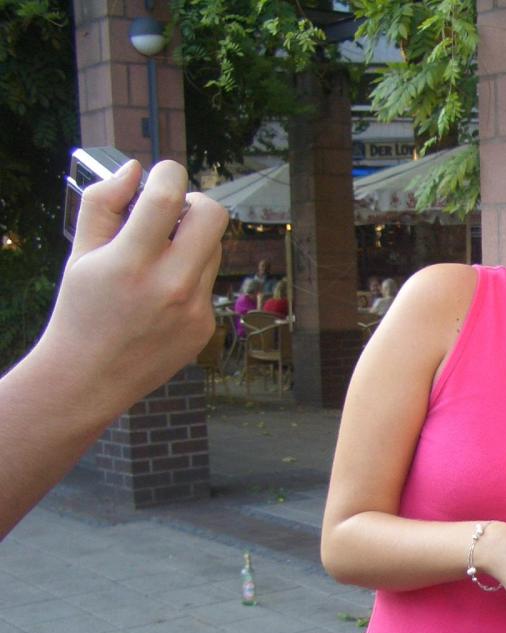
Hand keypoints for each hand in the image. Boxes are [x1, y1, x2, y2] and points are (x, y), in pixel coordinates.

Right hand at [45, 159, 227, 410]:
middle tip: (174, 210)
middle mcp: (170, 286)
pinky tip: (160, 296)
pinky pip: (208, 282)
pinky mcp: (206, 326)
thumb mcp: (79, 254)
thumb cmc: (81, 310)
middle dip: (196, 201)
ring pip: (215, 248)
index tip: (163, 171)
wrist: (90, 378)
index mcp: (131, 263)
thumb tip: (134, 170)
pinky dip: (189, 275)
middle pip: (214, 216)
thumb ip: (103, 204)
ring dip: (193, 239)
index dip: (169, 172)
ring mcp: (194, 309)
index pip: (169, 198)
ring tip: (159, 254)